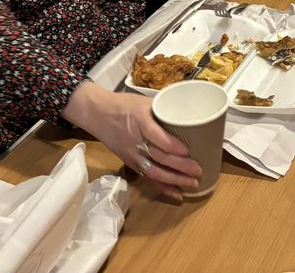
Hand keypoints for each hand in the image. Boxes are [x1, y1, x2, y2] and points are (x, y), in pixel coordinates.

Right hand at [65, 86, 200, 199]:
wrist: (97, 114)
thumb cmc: (123, 104)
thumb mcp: (144, 101)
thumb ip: (163, 109)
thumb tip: (189, 115)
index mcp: (140, 121)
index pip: (156, 136)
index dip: (172, 145)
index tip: (187, 150)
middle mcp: (135, 141)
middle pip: (158, 157)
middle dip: (179, 166)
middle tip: (198, 170)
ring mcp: (132, 154)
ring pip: (154, 171)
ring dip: (174, 180)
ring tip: (193, 183)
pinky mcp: (130, 163)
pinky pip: (148, 177)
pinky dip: (163, 187)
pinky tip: (177, 193)